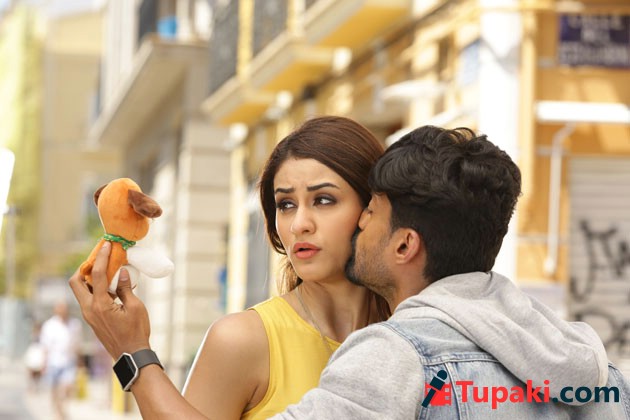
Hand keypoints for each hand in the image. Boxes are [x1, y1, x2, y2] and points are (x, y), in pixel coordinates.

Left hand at [69, 241, 151, 358]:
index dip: (102, 257)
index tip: (106, 245)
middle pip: (76, 282)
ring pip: (80, 291)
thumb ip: (125, 288)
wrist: (131, 355)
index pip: (98, 275)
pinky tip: (110, 287)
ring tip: (107, 271)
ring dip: (90, 278)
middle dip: (85, 267)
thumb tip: (121, 272)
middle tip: (99, 259)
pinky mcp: (93, 319)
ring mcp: (89, 315)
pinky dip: (95, 288)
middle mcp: (89, 309)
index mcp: (100, 305)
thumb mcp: (135, 307)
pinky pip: (88, 299)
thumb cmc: (136, 332)